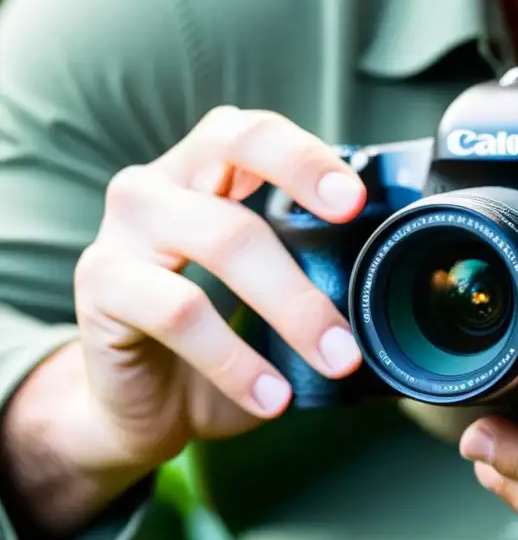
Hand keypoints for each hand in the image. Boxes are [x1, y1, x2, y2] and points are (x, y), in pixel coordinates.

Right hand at [74, 106, 364, 466]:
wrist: (146, 405)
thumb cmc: (218, 344)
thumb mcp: (274, 305)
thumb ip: (319, 279)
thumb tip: (395, 291)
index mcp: (207, 172)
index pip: (256, 134)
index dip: (306, 158)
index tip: (354, 200)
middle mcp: (161, 184)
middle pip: (240, 172)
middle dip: (319, 234)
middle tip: (358, 306)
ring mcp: (124, 227)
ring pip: (223, 240)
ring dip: (294, 308)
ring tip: (336, 360)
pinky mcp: (100, 282)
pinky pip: (180, 310)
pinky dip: (237, 360)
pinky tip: (271, 396)